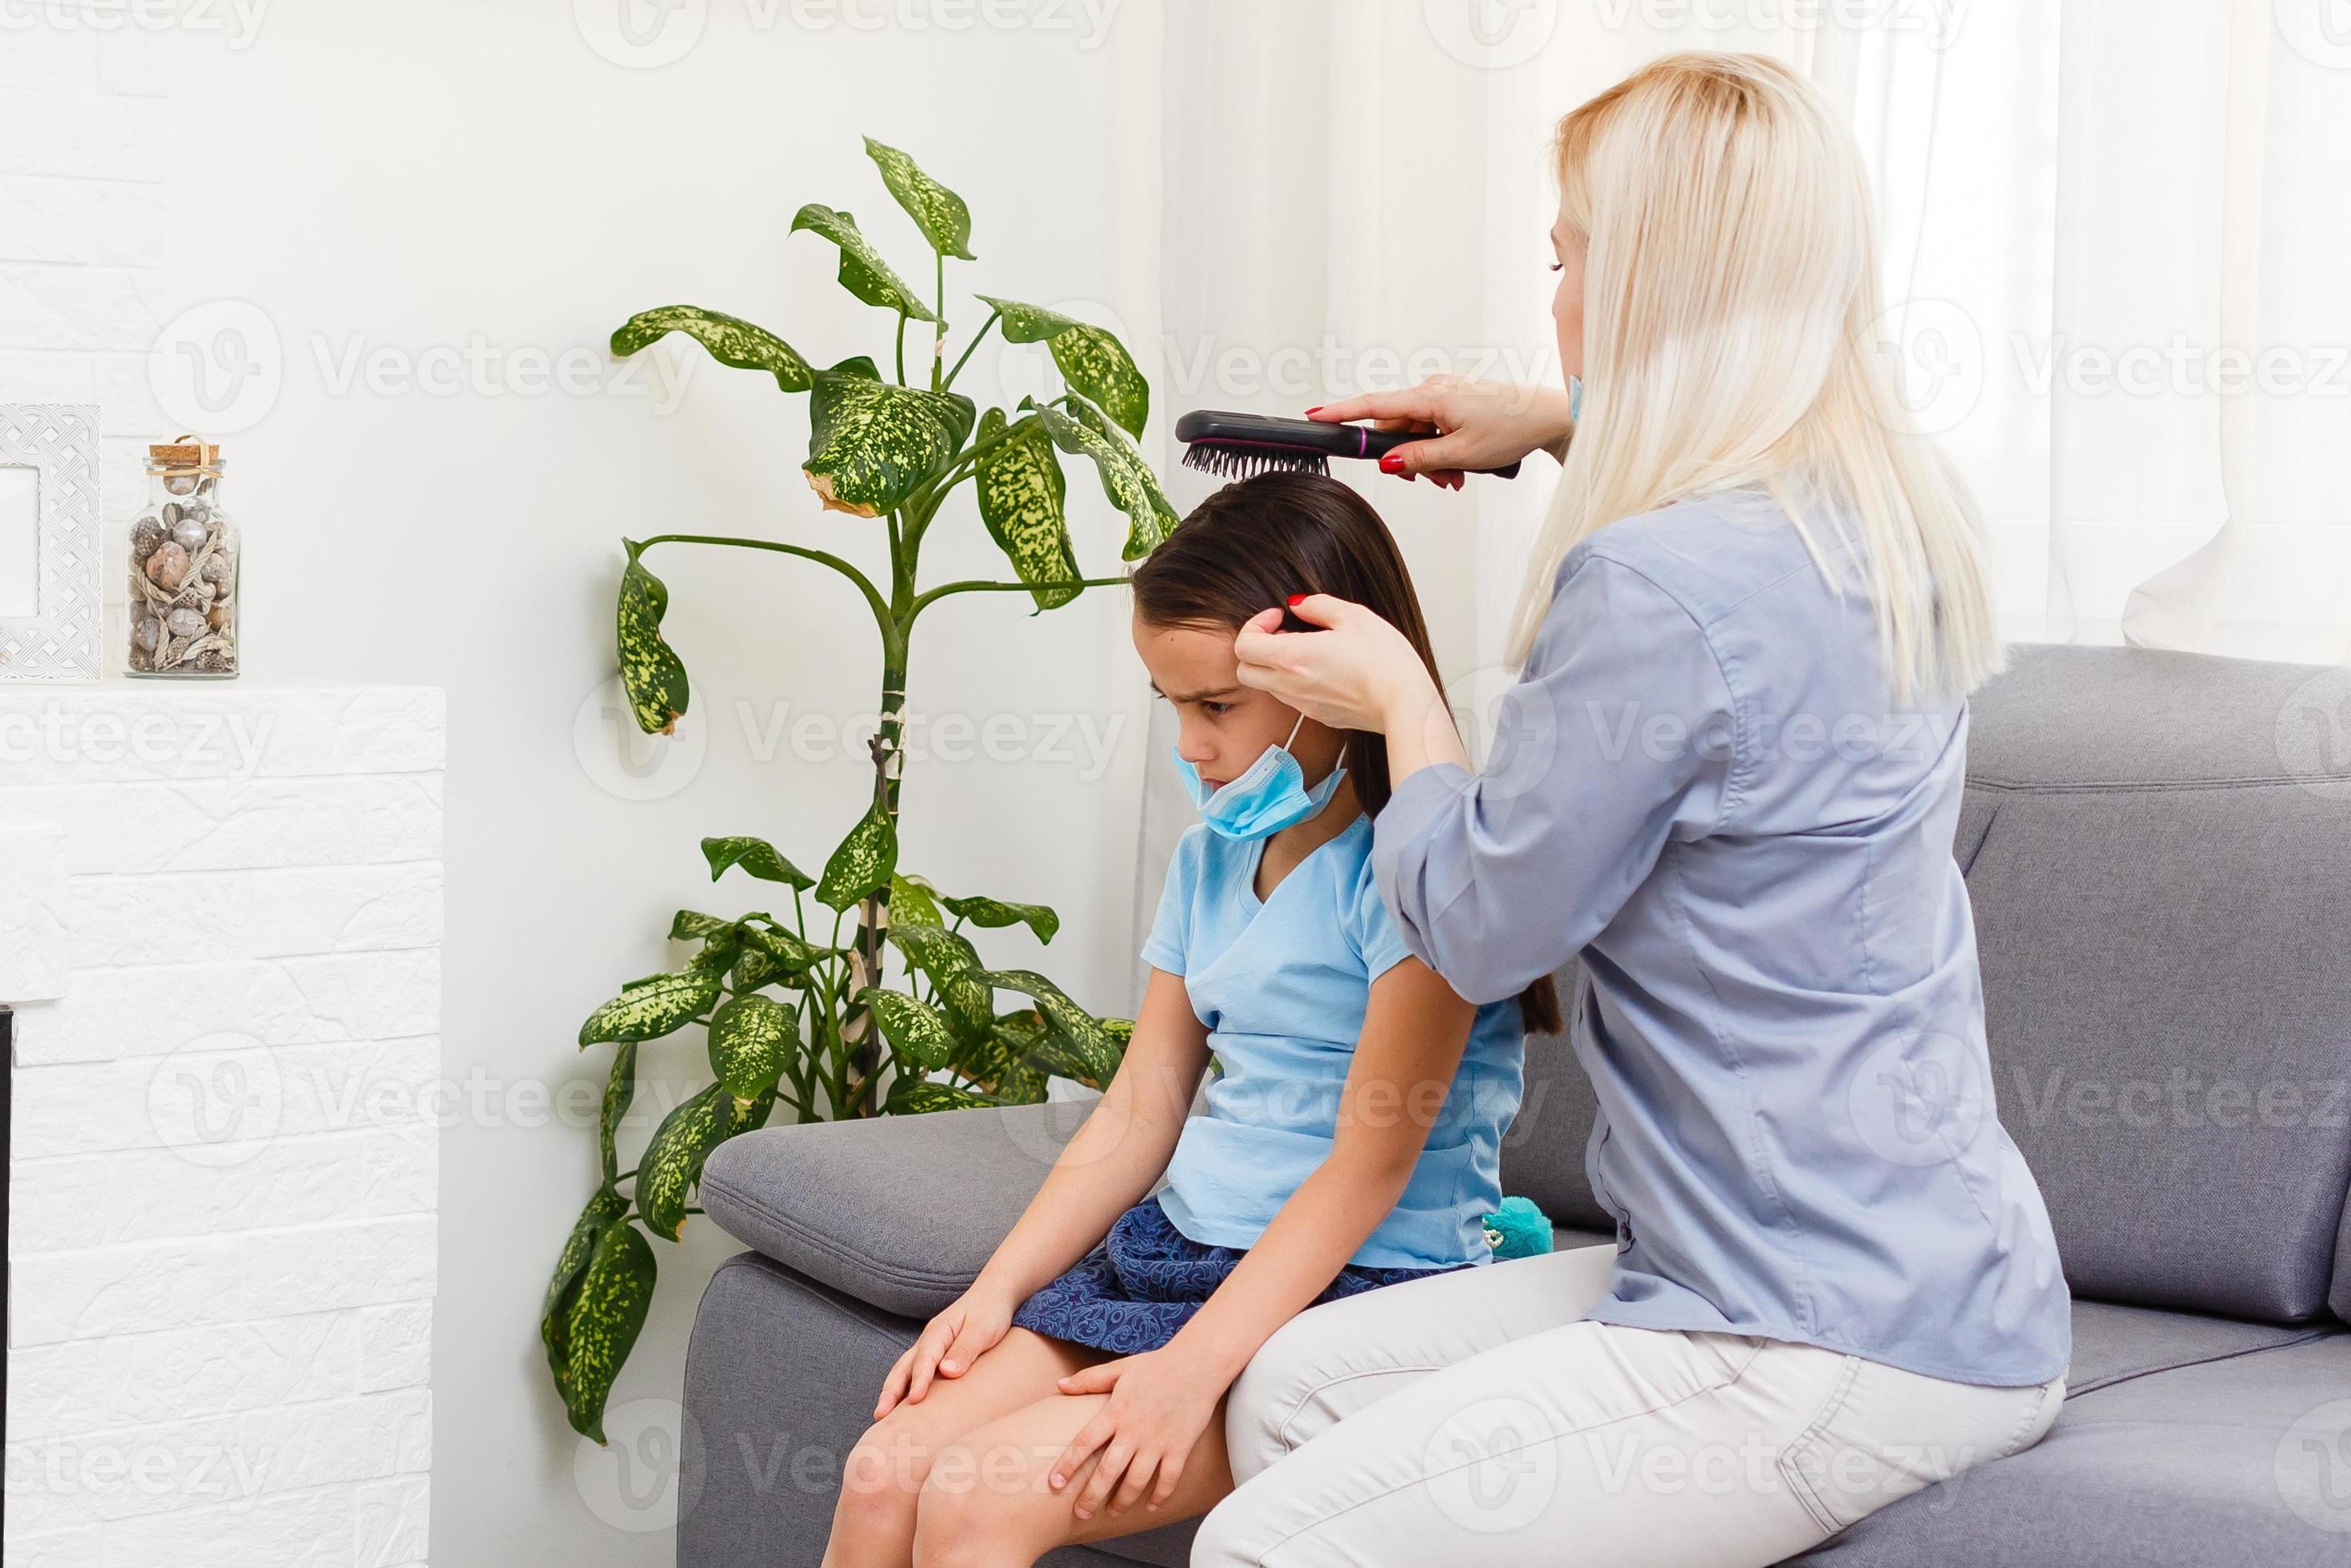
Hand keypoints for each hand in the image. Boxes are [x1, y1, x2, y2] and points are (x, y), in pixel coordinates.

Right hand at [873, 1281, 1016, 1417]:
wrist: (994, 1295)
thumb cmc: (990, 1311)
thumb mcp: (982, 1329)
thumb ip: (965, 1349)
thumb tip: (946, 1371)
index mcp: (939, 1331)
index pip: (925, 1357)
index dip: (919, 1379)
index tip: (915, 1399)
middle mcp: (929, 1340)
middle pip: (904, 1366)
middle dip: (891, 1390)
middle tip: (881, 1414)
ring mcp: (930, 1348)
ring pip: (905, 1370)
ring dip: (893, 1391)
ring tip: (883, 1416)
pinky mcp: (936, 1356)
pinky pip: (915, 1372)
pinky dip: (905, 1388)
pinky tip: (904, 1407)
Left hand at [1049, 1348, 1224, 1519]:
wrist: (1198, 1364)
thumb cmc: (1157, 1365)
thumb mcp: (1119, 1368)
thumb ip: (1089, 1380)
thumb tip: (1059, 1384)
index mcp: (1116, 1411)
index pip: (1084, 1442)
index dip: (1068, 1464)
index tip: (1054, 1483)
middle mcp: (1134, 1430)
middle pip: (1108, 1471)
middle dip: (1091, 1496)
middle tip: (1080, 1513)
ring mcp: (1158, 1441)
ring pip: (1136, 1481)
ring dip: (1123, 1502)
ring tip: (1113, 1512)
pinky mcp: (1180, 1447)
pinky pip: (1168, 1480)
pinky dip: (1159, 1497)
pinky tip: (1150, 1506)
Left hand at [1234, 594, 1444, 736]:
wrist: (1405, 705)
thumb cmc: (1385, 661)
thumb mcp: (1354, 616)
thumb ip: (1319, 605)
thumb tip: (1300, 605)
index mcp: (1292, 657)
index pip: (1243, 646)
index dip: (1254, 625)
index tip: (1278, 616)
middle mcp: (1290, 685)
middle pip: (1245, 671)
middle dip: (1256, 649)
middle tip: (1283, 633)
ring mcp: (1303, 705)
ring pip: (1267, 686)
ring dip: (1275, 665)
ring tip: (1308, 649)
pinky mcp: (1319, 716)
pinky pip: (1292, 698)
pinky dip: (1294, 681)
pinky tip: (1323, 669)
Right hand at [1309, 375, 1573, 486]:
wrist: (1550, 416)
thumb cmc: (1513, 428)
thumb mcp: (1463, 453)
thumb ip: (1420, 459)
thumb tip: (1387, 463)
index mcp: (1430, 397)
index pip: (1374, 406)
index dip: (1341, 413)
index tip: (1315, 416)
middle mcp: (1433, 389)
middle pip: (1394, 429)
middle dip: (1407, 459)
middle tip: (1438, 481)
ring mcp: (1444, 394)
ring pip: (1414, 432)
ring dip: (1428, 458)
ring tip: (1457, 477)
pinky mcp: (1456, 401)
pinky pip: (1432, 427)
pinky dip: (1440, 448)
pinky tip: (1461, 465)